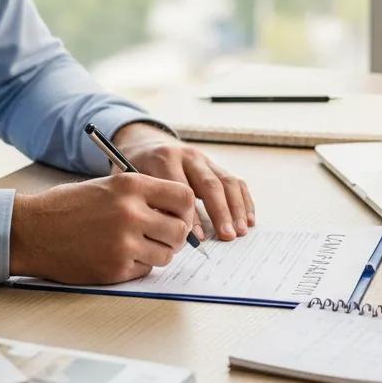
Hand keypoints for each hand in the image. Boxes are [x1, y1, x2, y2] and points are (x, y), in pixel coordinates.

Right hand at [9, 175, 193, 283]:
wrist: (32, 230)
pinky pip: (145, 270)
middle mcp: (131, 212)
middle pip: (180, 229)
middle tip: (162, 236)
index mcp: (131, 186)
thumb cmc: (68, 206)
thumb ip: (142, 196)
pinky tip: (118, 256)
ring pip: (167, 254)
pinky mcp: (115, 268)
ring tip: (138, 245)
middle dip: (175, 236)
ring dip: (158, 252)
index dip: (186, 209)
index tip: (179, 216)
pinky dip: (137, 266)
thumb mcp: (108, 186)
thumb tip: (177, 212)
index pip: (184, 197)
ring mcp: (124, 243)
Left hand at [113, 123, 255, 241]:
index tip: (196, 238)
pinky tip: (248, 219)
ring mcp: (203, 159)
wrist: (144, 143)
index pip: (182, 188)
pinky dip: (243, 201)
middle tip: (226, 236)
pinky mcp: (214, 165)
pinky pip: (234, 181)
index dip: (191, 215)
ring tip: (240, 231)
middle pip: (209, 184)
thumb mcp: (133, 181)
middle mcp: (187, 156)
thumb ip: (150, 202)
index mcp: (164, 159)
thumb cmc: (136, 169)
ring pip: (227, 181)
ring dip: (236, 208)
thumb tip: (170, 233)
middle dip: (220, 212)